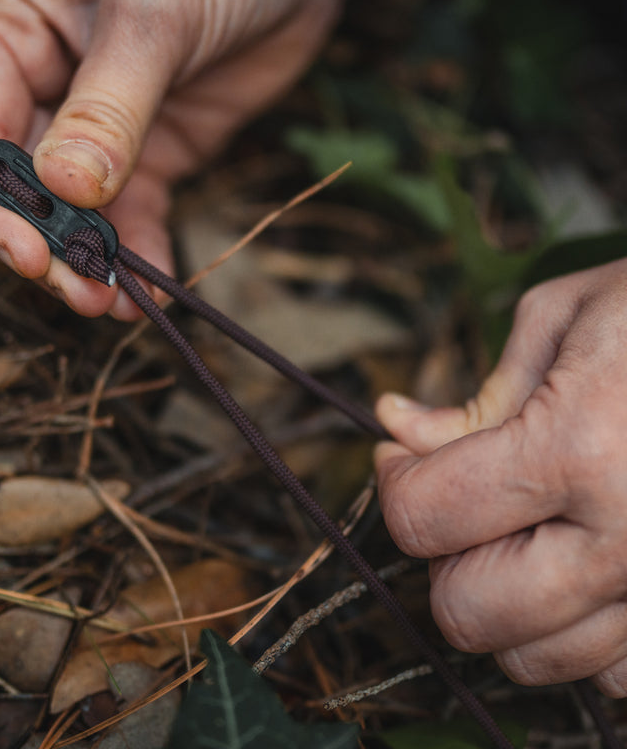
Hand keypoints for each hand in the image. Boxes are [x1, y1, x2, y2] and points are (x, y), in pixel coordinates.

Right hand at [0, 0, 362, 318]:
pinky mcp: (144, 160)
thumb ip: (108, 104)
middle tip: (85, 295)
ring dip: (89, 267)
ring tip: (118, 306)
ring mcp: (92, 133)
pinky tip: (150, 294)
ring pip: (70, 219)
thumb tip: (65, 187)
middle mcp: (40, 89)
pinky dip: (138, 259)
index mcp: (10, 34)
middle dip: (44, 249)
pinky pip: (130, 221)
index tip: (28, 255)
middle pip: (16, 192)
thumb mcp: (155, 16)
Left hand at [374, 259, 626, 696]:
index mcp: (579, 449)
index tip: (402, 460)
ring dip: (509, 603)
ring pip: (536, 659)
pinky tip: (592, 569)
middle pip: (467, 612)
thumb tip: (398, 430)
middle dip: (443, 556)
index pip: (424, 517)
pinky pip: (618, 679)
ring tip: (534, 532)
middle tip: (464, 504)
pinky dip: (585, 635)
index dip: (395, 484)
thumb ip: (476, 398)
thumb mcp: (565, 319)